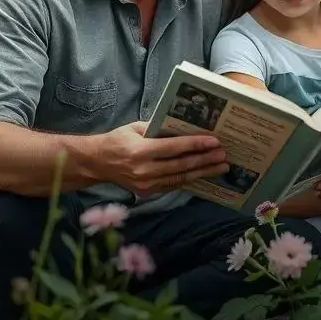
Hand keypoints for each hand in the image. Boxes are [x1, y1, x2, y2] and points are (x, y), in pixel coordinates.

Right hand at [103, 121, 228, 195]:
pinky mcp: (148, 191)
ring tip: (220, 167)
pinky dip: (190, 179)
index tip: (214, 142)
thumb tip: (184, 128)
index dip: (196, 145)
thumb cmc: (117, 140)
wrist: (96, 163)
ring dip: (203, 172)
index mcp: (141, 151)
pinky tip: (203, 175)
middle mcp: (145, 170)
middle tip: (224, 155)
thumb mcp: (135, 127)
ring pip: (181, 178)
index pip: (174, 148)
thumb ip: (158, 129)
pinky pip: (173, 185)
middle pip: (181, 166)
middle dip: (205, 160)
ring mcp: (147, 184)